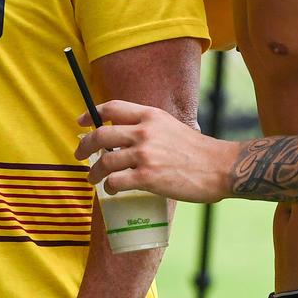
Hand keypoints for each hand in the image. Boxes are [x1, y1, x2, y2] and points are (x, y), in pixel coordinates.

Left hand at [75, 100, 237, 203]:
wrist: (219, 167)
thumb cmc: (196, 150)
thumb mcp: (169, 126)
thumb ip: (148, 127)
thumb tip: (123, 135)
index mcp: (150, 115)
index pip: (112, 108)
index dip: (92, 113)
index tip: (81, 121)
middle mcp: (144, 131)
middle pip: (101, 134)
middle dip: (84, 145)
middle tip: (78, 154)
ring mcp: (144, 154)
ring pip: (105, 161)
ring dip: (94, 172)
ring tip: (92, 178)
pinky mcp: (147, 177)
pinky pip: (116, 181)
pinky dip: (109, 186)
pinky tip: (111, 189)